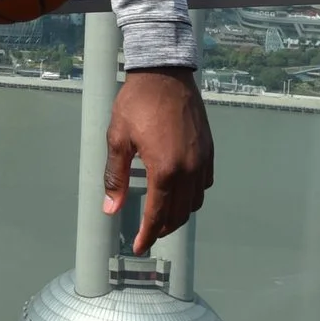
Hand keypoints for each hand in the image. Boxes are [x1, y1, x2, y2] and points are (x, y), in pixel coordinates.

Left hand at [105, 67, 215, 255]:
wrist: (165, 74)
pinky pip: (205, 184)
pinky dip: (193, 196)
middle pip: (179, 214)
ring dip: (179, 214)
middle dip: (162, 228)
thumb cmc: (137, 103)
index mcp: (164, 170)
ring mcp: (203, 160)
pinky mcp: (209, 150)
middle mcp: (189, 169)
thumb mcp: (118, 139)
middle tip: (147, 233)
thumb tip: (110, 208)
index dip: (146, 235)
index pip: (156, 214)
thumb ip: (114, 177)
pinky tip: (179, 192)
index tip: (138, 246)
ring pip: (195, 202)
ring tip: (162, 216)